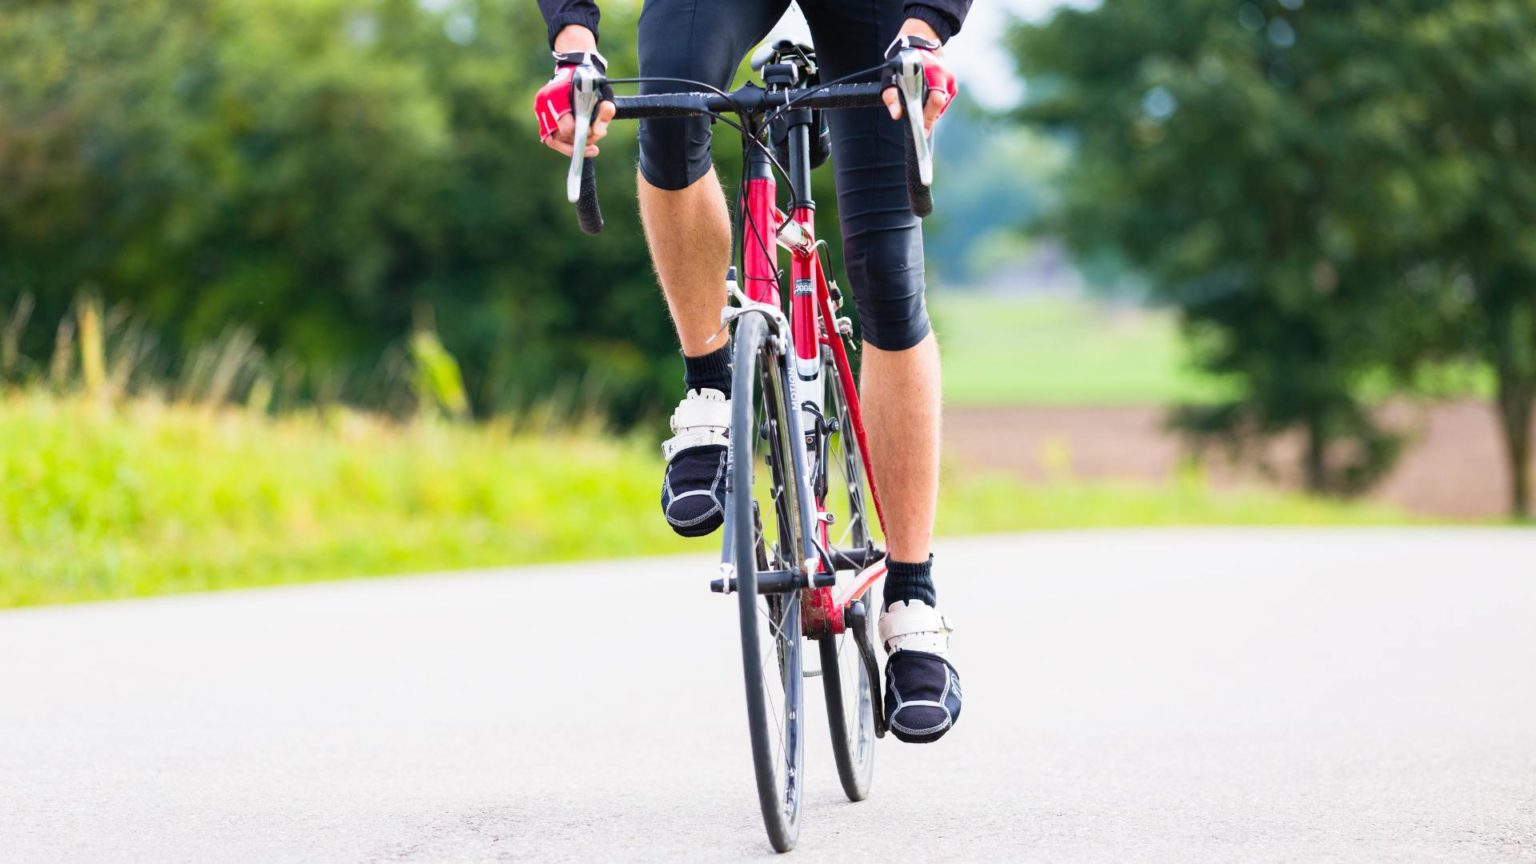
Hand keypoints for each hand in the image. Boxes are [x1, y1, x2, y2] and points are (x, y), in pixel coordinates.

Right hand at [533, 34, 616, 157]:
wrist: (575, 68)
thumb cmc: (590, 81)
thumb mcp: (603, 92)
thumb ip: (605, 110)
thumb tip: (599, 132)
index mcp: (556, 95)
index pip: (566, 127)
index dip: (580, 135)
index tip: (592, 133)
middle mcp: (544, 103)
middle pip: (559, 137)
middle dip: (577, 143)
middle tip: (594, 146)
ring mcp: (539, 110)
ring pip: (553, 140)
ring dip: (570, 147)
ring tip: (588, 147)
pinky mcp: (540, 116)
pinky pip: (550, 138)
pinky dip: (564, 144)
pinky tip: (579, 146)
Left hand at [881, 27, 957, 136]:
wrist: (920, 43)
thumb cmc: (904, 61)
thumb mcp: (892, 75)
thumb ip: (892, 95)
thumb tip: (896, 115)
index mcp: (935, 73)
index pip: (936, 101)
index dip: (928, 118)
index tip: (920, 133)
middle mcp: (947, 78)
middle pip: (938, 109)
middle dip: (926, 116)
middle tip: (914, 120)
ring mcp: (952, 83)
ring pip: (939, 108)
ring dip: (927, 111)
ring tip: (916, 103)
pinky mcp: (952, 87)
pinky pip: (941, 105)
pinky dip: (931, 107)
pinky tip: (923, 99)